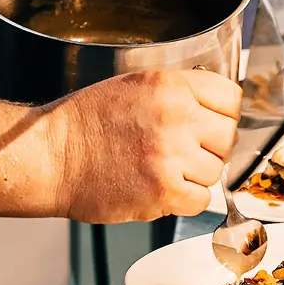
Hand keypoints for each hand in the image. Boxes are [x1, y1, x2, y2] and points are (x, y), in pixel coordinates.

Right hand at [54, 68, 240, 223]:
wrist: (52, 155)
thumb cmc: (88, 121)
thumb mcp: (137, 86)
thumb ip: (181, 93)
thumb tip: (219, 109)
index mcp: (170, 85)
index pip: (231, 97)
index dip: (224, 113)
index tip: (214, 122)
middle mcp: (176, 116)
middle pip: (228, 135)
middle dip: (211, 146)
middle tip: (186, 150)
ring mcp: (171, 154)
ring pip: (216, 170)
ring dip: (196, 174)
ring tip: (164, 168)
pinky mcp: (164, 190)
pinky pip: (201, 199)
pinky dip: (185, 199)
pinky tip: (161, 187)